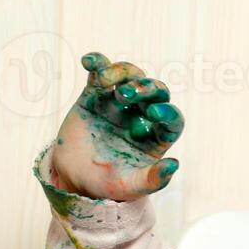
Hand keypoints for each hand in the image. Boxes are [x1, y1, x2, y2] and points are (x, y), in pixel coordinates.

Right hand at [48, 52, 184, 199]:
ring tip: (105, 81)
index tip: (155, 112)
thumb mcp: (131, 187)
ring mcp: (119, 103)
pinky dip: (97, 63)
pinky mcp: (95, 95)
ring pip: (130, 76)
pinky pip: (99, 73)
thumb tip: (174, 164)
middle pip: (155, 91)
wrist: (74, 178)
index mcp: (157, 136)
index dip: (167, 112)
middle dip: (146, 88)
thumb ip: (153, 179)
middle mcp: (142, 115)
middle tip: (128, 94)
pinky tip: (90, 61)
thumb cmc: (108, 184)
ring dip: (122, 73)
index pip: (172, 118)